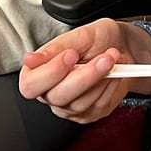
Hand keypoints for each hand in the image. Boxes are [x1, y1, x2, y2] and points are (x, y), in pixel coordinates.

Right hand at [18, 18, 150, 122]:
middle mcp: (51, 94)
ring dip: (101, 78)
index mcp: (38, 74)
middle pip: (58, 97)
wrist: (121, 47)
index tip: (71, 54)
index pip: (30, 85)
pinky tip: (114, 72)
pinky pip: (98, 105)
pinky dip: (110, 86)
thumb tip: (29, 59)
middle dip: (85, 76)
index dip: (51, 72)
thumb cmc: (97, 40)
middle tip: (103, 57)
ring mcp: (70, 108)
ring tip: (111, 58)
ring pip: (80, 103)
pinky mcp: (90, 114)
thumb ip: (54, 48)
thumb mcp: (77, 36)